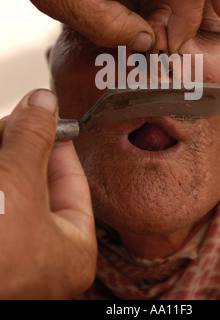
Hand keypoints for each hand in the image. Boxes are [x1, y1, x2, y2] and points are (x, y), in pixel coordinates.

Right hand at [0, 89, 96, 298]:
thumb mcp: (17, 180)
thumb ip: (33, 138)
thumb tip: (44, 103)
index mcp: (71, 251)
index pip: (73, 180)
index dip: (57, 141)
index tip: (42, 115)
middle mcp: (40, 255)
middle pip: (34, 180)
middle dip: (16, 146)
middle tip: (8, 122)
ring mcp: (9, 251)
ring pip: (7, 184)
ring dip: (0, 153)